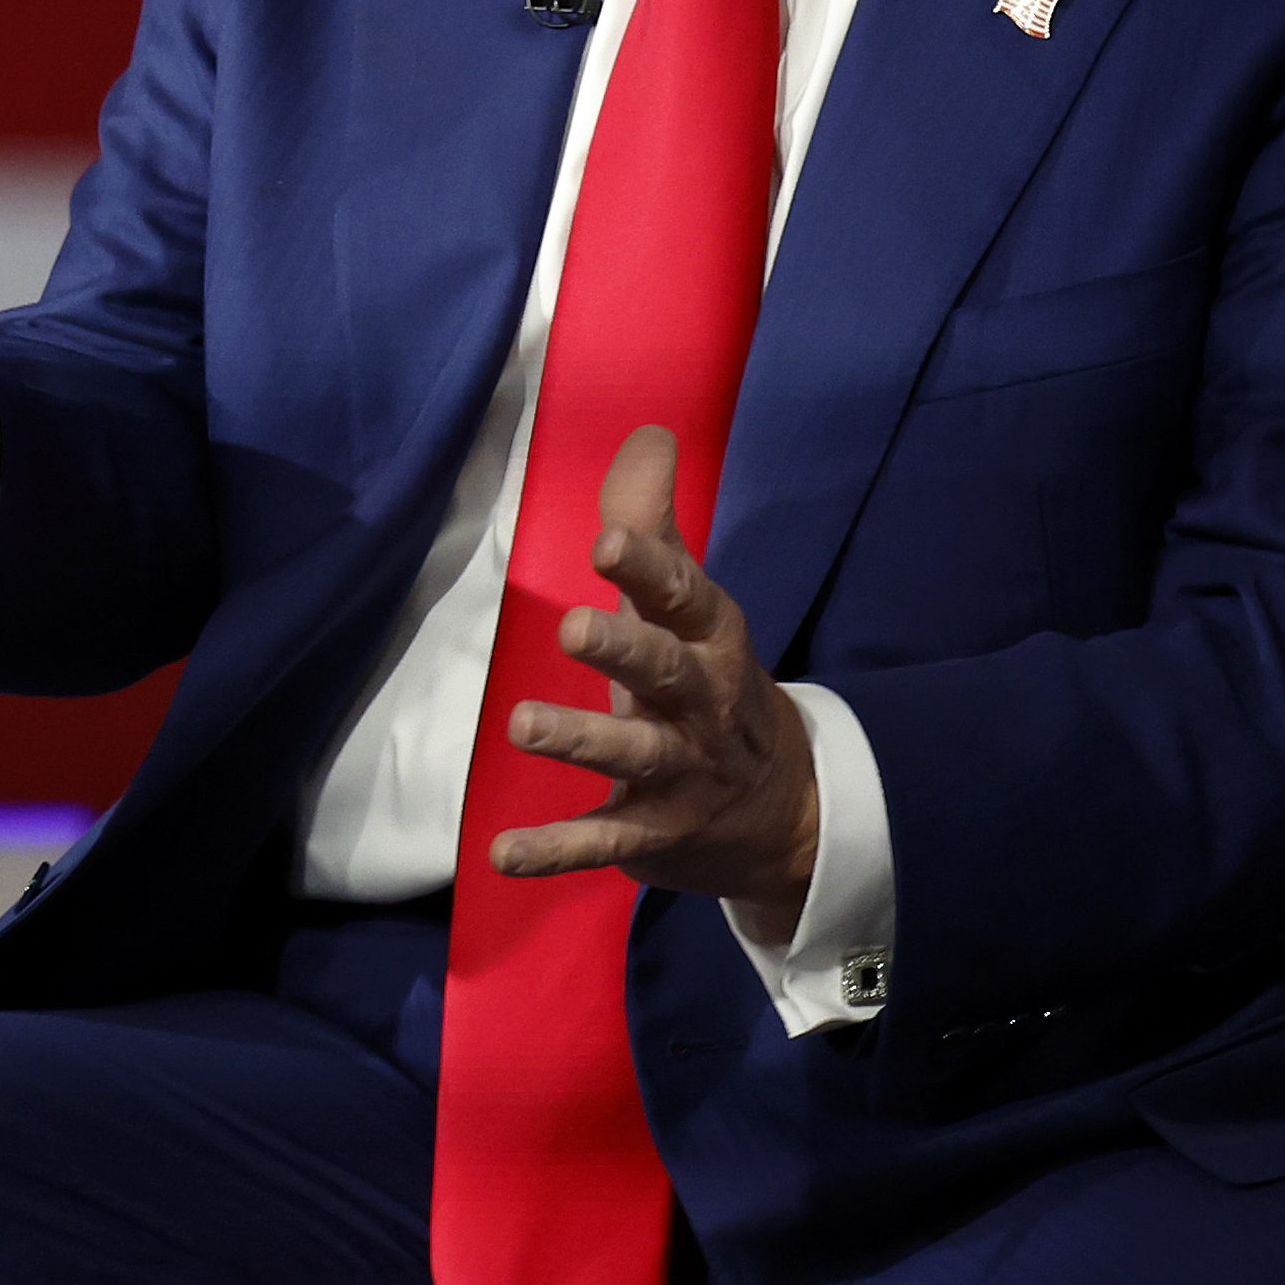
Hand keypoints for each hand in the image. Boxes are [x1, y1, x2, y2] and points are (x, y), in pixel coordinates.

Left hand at [494, 425, 819, 941]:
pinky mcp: (655, 831)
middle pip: (664, 669)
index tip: (608, 543)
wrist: (782, 808)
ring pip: (634, 752)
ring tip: (522, 725)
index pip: (683, 594)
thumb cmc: (707, 680)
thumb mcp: (687, 605)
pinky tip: (502, 852)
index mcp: (709, 636)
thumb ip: (653, 524)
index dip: (649, 568)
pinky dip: (556, 849)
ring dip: (581, 740)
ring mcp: (682, 770)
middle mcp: (702, 700)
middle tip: (572, 627)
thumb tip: (646, 432)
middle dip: (622, 648)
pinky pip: (604, 840)